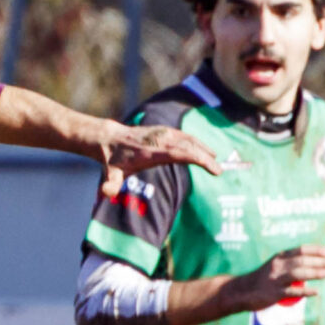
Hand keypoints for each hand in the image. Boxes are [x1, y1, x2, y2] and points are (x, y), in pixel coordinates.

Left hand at [95, 120, 221, 198]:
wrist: (110, 139)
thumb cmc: (113, 160)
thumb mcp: (111, 173)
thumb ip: (110, 184)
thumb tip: (106, 193)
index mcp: (151, 152)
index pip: (180, 154)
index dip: (198, 159)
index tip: (212, 167)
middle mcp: (160, 140)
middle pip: (189, 146)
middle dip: (205, 157)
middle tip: (218, 170)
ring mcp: (163, 133)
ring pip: (189, 139)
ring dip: (204, 148)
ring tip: (215, 160)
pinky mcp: (165, 131)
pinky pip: (185, 136)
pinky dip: (197, 143)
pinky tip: (204, 150)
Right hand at [228, 245, 324, 311]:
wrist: (240, 291)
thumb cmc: (260, 279)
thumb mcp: (274, 266)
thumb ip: (290, 263)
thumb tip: (311, 262)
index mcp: (280, 257)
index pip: (302, 250)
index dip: (318, 250)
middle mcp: (278, 265)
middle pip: (304, 261)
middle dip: (322, 262)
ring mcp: (276, 279)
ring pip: (300, 274)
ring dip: (317, 273)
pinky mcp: (274, 293)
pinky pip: (292, 292)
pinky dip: (305, 292)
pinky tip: (316, 292)